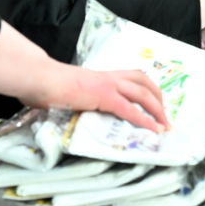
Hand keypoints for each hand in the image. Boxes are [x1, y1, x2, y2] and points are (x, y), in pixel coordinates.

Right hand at [32, 62, 168, 131]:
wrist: (39, 78)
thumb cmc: (46, 85)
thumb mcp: (70, 91)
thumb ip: (80, 99)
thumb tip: (77, 109)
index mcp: (102, 76)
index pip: (133, 77)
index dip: (147, 89)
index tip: (155, 102)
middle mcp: (109, 78)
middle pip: (144, 83)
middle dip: (158, 100)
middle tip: (165, 117)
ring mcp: (107, 85)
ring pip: (143, 94)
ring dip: (157, 110)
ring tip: (164, 126)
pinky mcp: (103, 96)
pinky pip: (129, 109)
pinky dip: (144, 120)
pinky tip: (153, 129)